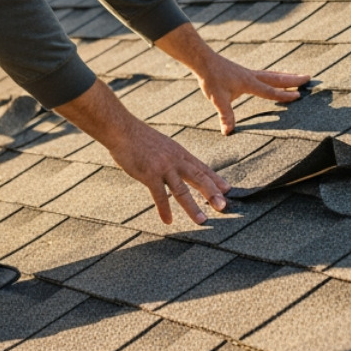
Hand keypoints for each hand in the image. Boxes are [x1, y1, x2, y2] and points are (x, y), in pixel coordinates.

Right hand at [107, 121, 229, 224]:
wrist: (122, 130)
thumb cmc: (139, 138)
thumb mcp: (163, 145)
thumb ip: (172, 157)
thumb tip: (178, 168)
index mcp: (180, 153)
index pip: (202, 167)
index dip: (216, 179)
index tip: (227, 189)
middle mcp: (176, 160)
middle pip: (199, 178)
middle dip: (212, 193)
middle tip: (223, 207)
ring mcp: (163, 167)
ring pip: (182, 190)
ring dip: (193, 207)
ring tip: (202, 220)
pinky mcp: (149, 174)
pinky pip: (160, 195)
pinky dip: (164, 209)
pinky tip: (168, 220)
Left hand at [195, 56, 310, 134]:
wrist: (203, 60)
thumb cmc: (211, 78)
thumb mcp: (218, 99)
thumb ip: (225, 115)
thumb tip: (228, 132)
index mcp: (249, 83)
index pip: (270, 91)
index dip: (284, 95)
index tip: (299, 96)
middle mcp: (252, 77)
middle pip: (277, 78)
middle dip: (293, 80)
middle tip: (308, 78)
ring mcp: (249, 73)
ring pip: (272, 74)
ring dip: (286, 76)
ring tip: (298, 76)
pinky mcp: (243, 72)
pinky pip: (264, 74)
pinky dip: (274, 75)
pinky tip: (273, 77)